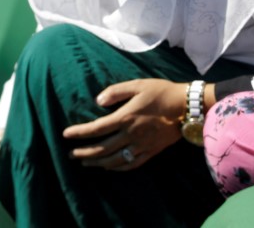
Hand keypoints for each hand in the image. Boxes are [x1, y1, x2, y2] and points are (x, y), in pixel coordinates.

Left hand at [62, 79, 185, 170]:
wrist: (187, 107)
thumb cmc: (161, 92)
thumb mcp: (137, 85)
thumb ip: (115, 92)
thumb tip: (98, 101)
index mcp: (125, 117)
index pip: (96, 128)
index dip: (79, 133)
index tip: (66, 135)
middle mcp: (131, 134)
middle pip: (102, 148)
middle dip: (84, 152)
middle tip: (71, 154)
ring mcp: (141, 145)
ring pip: (114, 160)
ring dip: (97, 163)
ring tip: (84, 163)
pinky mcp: (151, 152)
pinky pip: (131, 164)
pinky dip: (117, 168)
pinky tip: (109, 167)